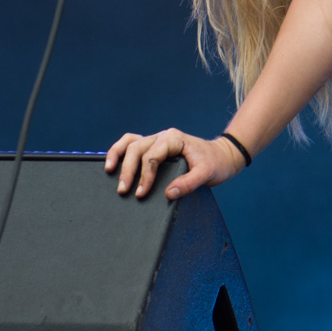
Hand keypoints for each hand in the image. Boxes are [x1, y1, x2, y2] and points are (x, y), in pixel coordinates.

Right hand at [104, 127, 243, 200]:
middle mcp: (162, 136)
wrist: (223, 156)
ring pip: (131, 142)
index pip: (152, 156)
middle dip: (127, 170)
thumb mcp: (206, 174)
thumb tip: (168, 194)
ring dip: (118, 156)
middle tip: (123, 190)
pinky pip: (133, 144)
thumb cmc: (215, 163)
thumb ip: (188, 183)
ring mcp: (157, 140)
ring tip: (108, 171)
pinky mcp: (155, 147)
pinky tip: (113, 164)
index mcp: (174, 139)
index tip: (141, 193)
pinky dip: (121, 151)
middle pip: (137, 148)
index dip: (144, 175)